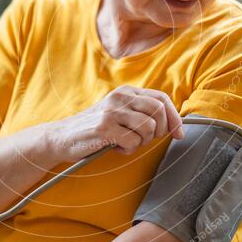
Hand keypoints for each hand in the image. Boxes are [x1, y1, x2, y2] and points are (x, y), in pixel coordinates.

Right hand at [46, 85, 184, 163]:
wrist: (62, 138)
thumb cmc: (94, 129)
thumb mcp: (119, 114)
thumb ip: (141, 113)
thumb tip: (173, 125)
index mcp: (126, 91)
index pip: (162, 98)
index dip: (174, 116)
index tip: (179, 133)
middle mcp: (120, 97)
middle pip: (159, 111)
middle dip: (159, 131)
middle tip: (144, 140)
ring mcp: (112, 111)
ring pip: (148, 128)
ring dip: (141, 142)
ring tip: (126, 143)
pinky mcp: (105, 127)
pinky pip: (133, 141)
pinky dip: (128, 150)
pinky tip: (115, 147)